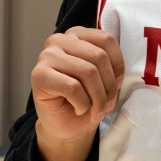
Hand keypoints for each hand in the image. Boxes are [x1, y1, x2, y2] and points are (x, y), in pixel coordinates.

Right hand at [30, 27, 124, 160]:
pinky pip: (73, 87)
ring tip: (96, 110)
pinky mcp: (38, 75)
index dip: (118, 66)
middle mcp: (58, 40)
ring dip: (98, 98)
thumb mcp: (106, 78)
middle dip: (109, 86)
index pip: (107, 40)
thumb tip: (121, 70)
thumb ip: (111, 64)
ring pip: (88, 72)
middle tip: (107, 104)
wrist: (67, 125)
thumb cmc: (88, 99)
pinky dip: (83, 104)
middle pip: (99, 57)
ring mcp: (46, 56)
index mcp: (77, 34)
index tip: (117, 85)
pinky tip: (79, 109)